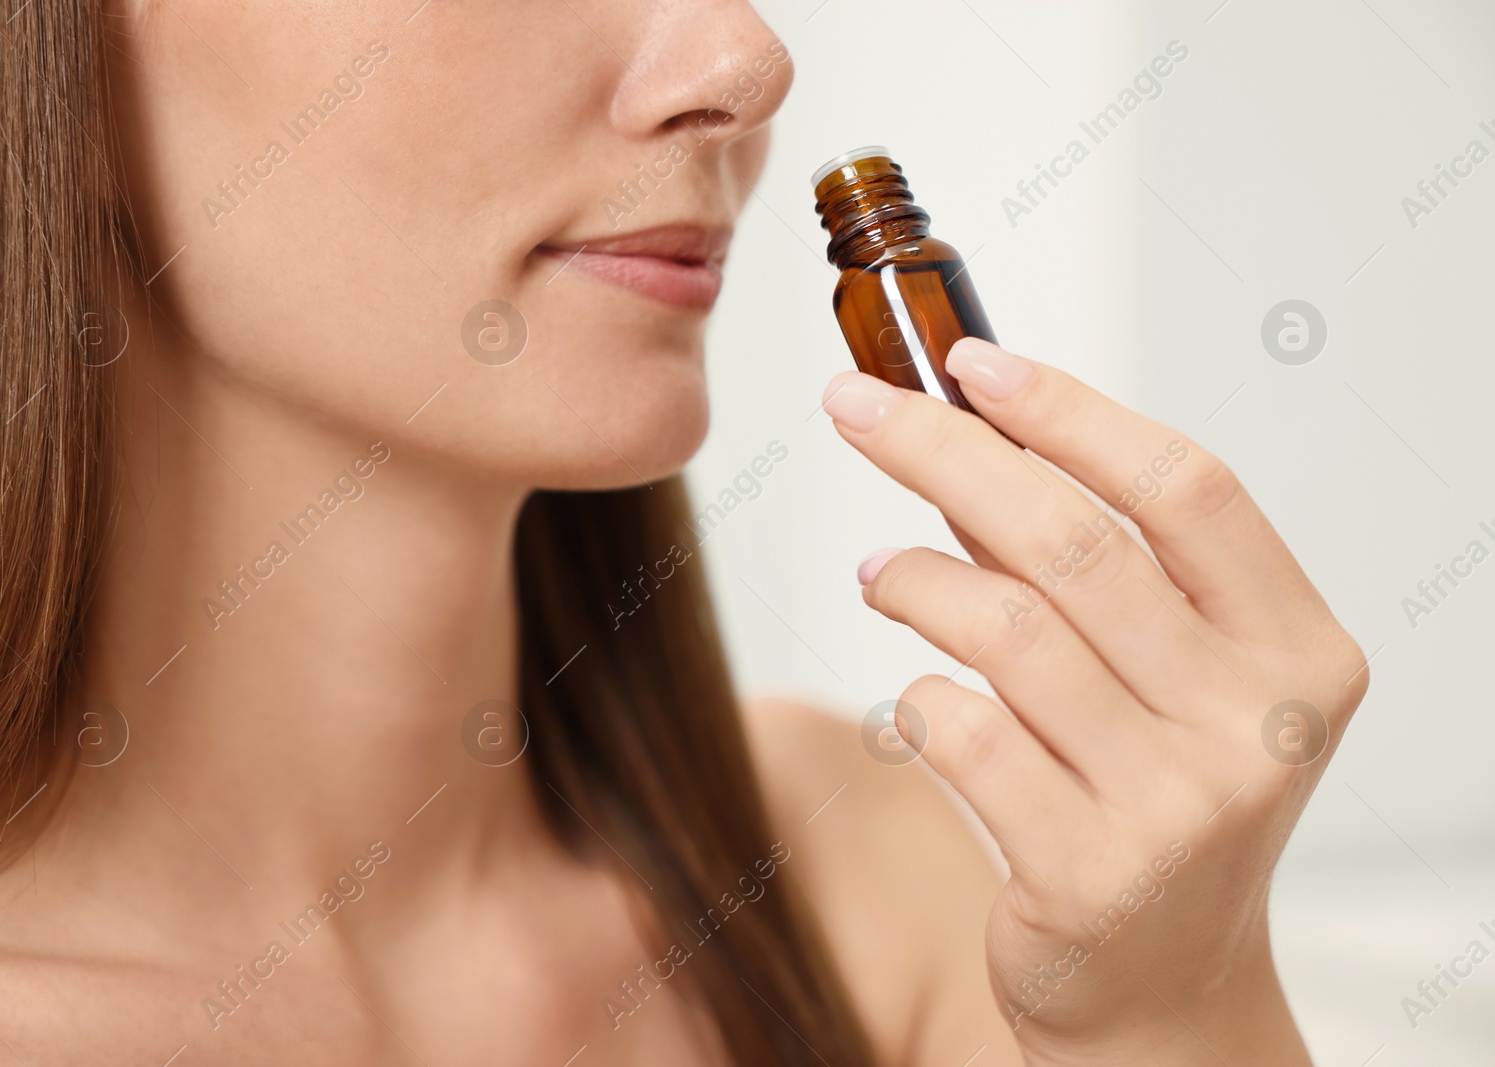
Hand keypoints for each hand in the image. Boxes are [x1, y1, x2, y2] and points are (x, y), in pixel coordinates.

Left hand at [821, 338, 1366, 1064]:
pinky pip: (960, 734)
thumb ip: (1096, 569)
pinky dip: (912, 698)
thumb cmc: (1154, 798)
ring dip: (915, 580)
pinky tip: (909, 700)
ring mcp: (1180, 805)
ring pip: (1007, 632)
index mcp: (1296, 648)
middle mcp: (1256, 722)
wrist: (1163, 988)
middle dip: (943, 452)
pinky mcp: (1091, 873)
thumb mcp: (1164, 678)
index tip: (971, 361)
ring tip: (878, 574)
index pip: (1184, 487)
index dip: (1068, 412)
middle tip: (855, 409)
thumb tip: (971, 440)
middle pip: (1075, 542)